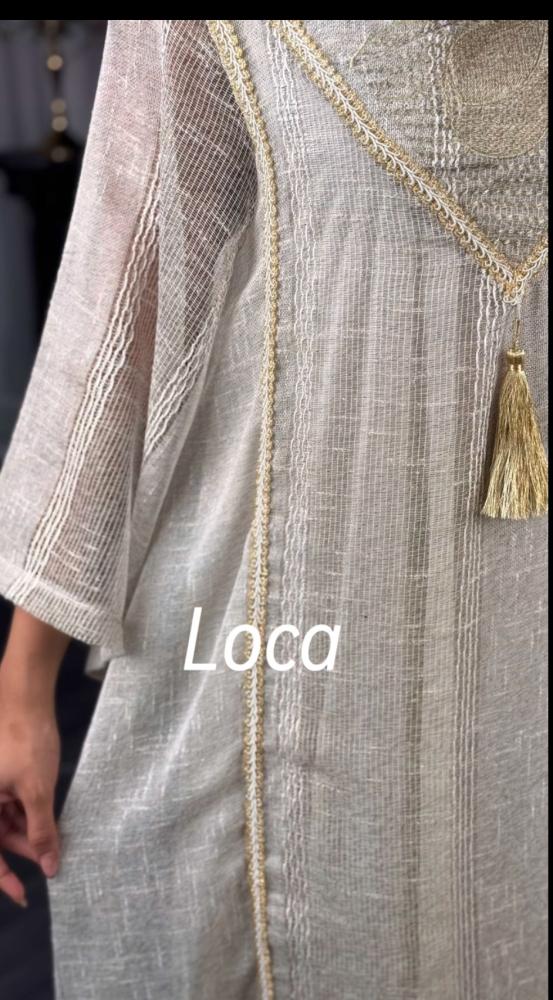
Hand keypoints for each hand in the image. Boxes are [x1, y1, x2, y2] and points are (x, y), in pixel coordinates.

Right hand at [0, 692, 60, 906]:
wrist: (26, 697)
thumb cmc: (26, 742)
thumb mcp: (37, 790)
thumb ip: (42, 831)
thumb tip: (49, 868)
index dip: (5, 879)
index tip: (25, 896)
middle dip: (23, 851)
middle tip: (52, 861)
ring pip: (7, 822)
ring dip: (29, 832)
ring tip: (55, 838)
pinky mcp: (4, 776)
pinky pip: (12, 804)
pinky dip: (29, 814)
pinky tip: (48, 817)